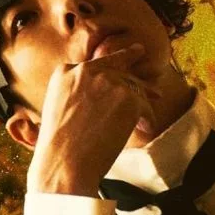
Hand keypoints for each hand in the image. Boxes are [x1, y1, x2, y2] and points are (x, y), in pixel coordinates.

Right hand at [27, 42, 158, 196]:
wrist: (64, 162)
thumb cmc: (58, 145)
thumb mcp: (57, 107)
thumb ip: (75, 93)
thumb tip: (98, 96)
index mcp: (65, 72)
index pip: (92, 64)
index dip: (108, 64)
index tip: (119, 55)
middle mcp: (86, 71)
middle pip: (115, 67)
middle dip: (130, 57)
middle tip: (139, 51)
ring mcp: (108, 82)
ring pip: (133, 86)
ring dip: (144, 97)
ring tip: (157, 96)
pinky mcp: (127, 98)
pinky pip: (144, 106)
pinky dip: (147, 119)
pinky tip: (145, 128)